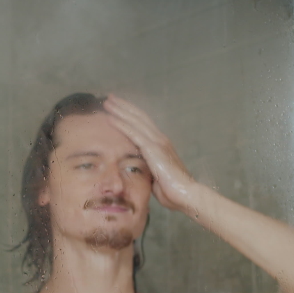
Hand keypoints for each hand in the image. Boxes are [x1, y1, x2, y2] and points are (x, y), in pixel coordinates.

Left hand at [103, 95, 195, 210]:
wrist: (186, 195)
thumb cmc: (172, 190)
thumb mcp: (155, 175)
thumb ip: (147, 168)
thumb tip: (136, 169)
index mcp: (161, 144)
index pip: (144, 123)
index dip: (131, 114)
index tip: (118, 107)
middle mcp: (160, 139)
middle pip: (139, 117)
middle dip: (124, 106)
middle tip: (110, 98)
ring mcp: (157, 142)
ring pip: (135, 121)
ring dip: (120, 111)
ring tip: (107, 102)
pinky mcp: (153, 149)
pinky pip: (133, 133)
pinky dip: (121, 124)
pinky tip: (110, 118)